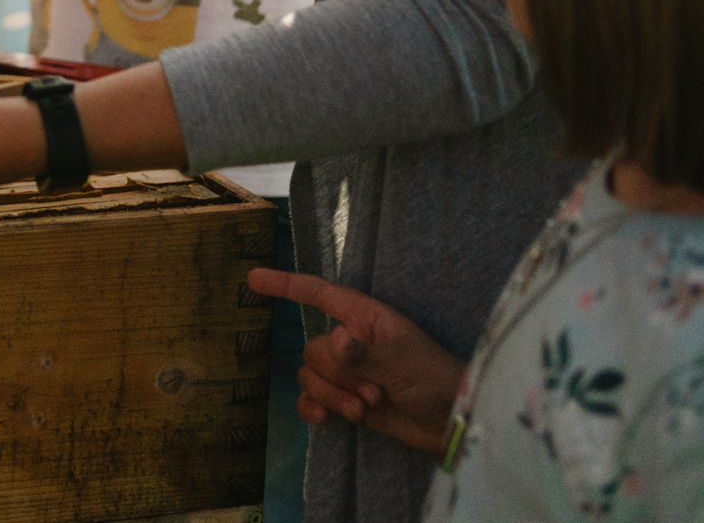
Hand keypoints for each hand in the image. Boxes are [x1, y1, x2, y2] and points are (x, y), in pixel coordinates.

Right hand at [247, 268, 463, 455]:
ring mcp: (347, 373)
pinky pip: (311, 400)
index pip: (318, 294)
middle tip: (373, 393)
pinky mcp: (346, 401)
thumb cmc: (434, 379)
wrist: (451, 423)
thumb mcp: (402, 362)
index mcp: (364, 319)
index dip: (285, 285)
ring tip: (364, 409)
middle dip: (337, 376)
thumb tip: (333, 339)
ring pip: (311, 377)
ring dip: (333, 396)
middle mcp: (350, 342)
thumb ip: (364, 353)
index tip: (252, 279)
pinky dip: (315, 409)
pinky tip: (326, 420)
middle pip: (314, 350)